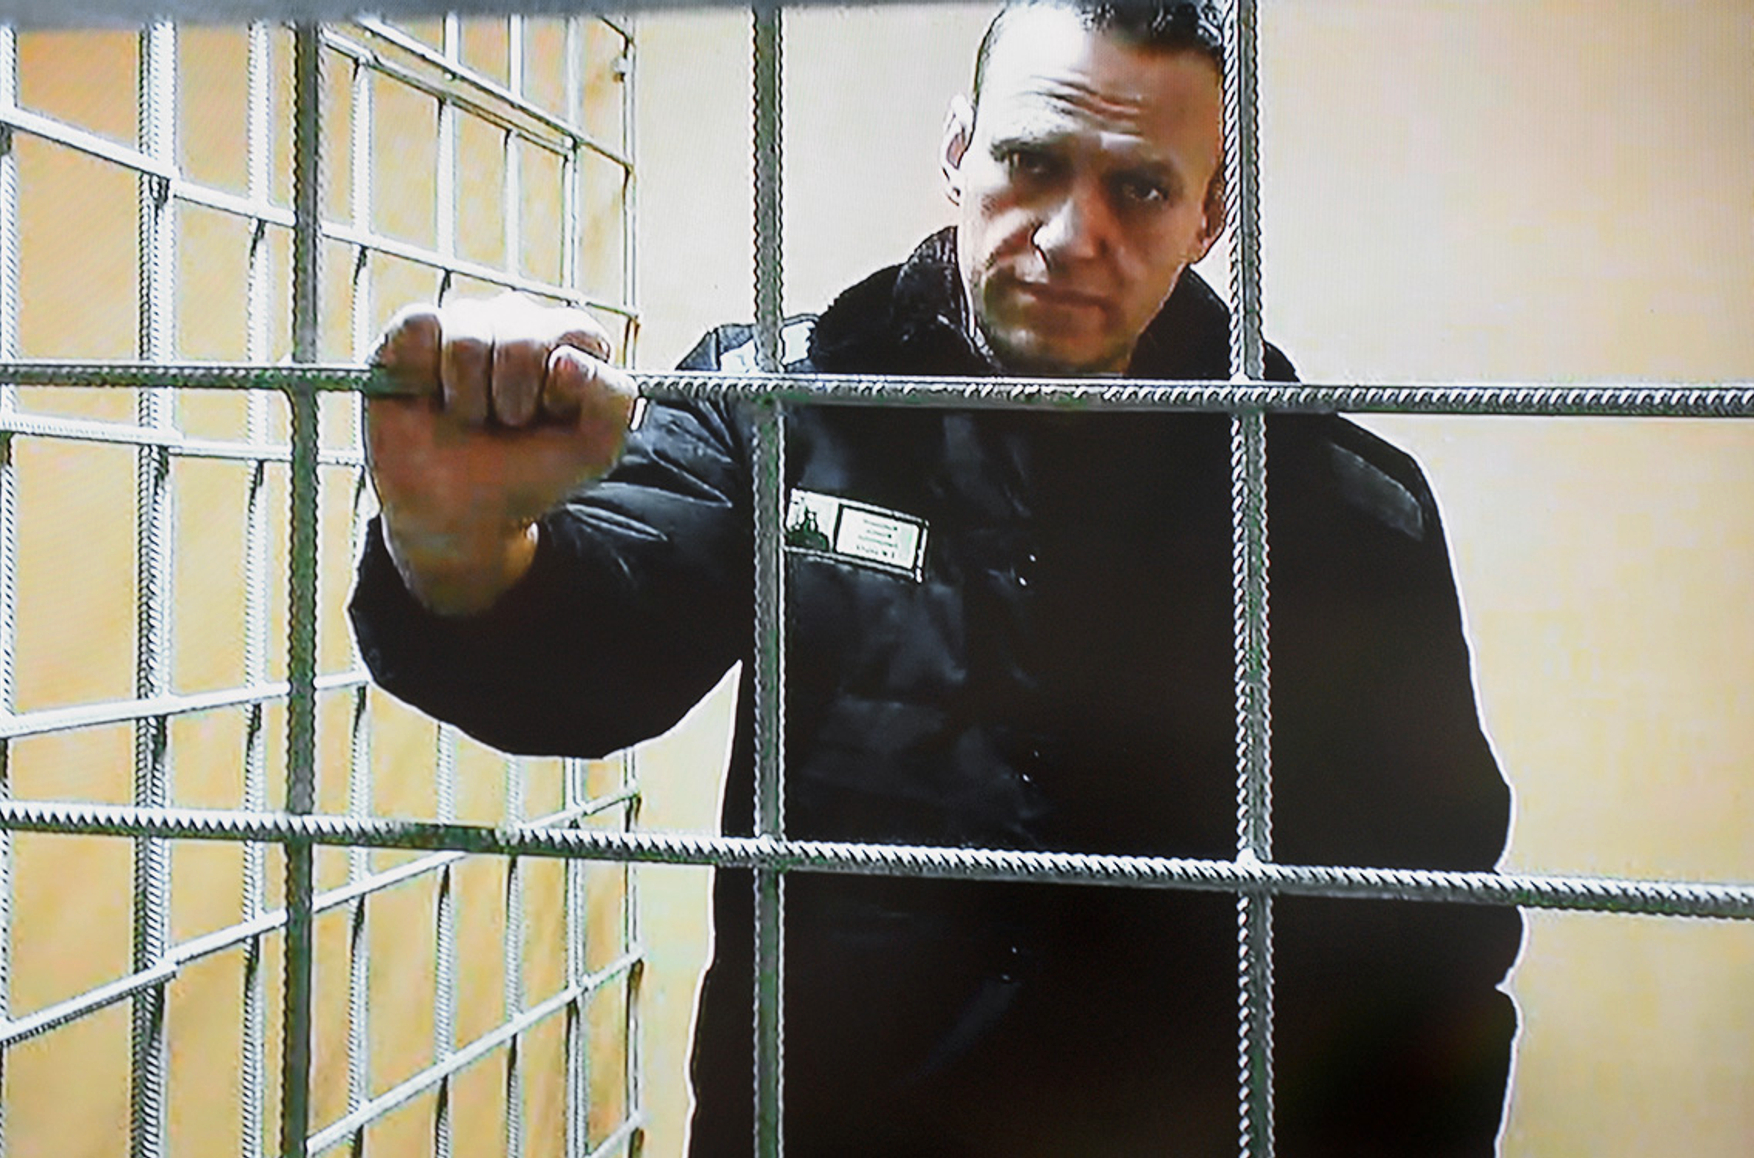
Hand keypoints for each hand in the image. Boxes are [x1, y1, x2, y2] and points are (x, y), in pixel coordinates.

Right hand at [366, 292, 639, 614]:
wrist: (460, 515)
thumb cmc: (529, 474)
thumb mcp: (595, 451)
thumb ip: (612, 400)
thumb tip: (565, 359)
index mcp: (568, 340)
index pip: (577, 333)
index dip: (563, 389)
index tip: (552, 419)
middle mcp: (518, 321)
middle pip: (521, 338)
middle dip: (513, 400)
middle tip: (505, 424)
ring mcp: (465, 322)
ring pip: (467, 339)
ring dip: (468, 400)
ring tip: (469, 417)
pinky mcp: (413, 331)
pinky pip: (421, 326)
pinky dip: (423, 375)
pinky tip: (431, 397)